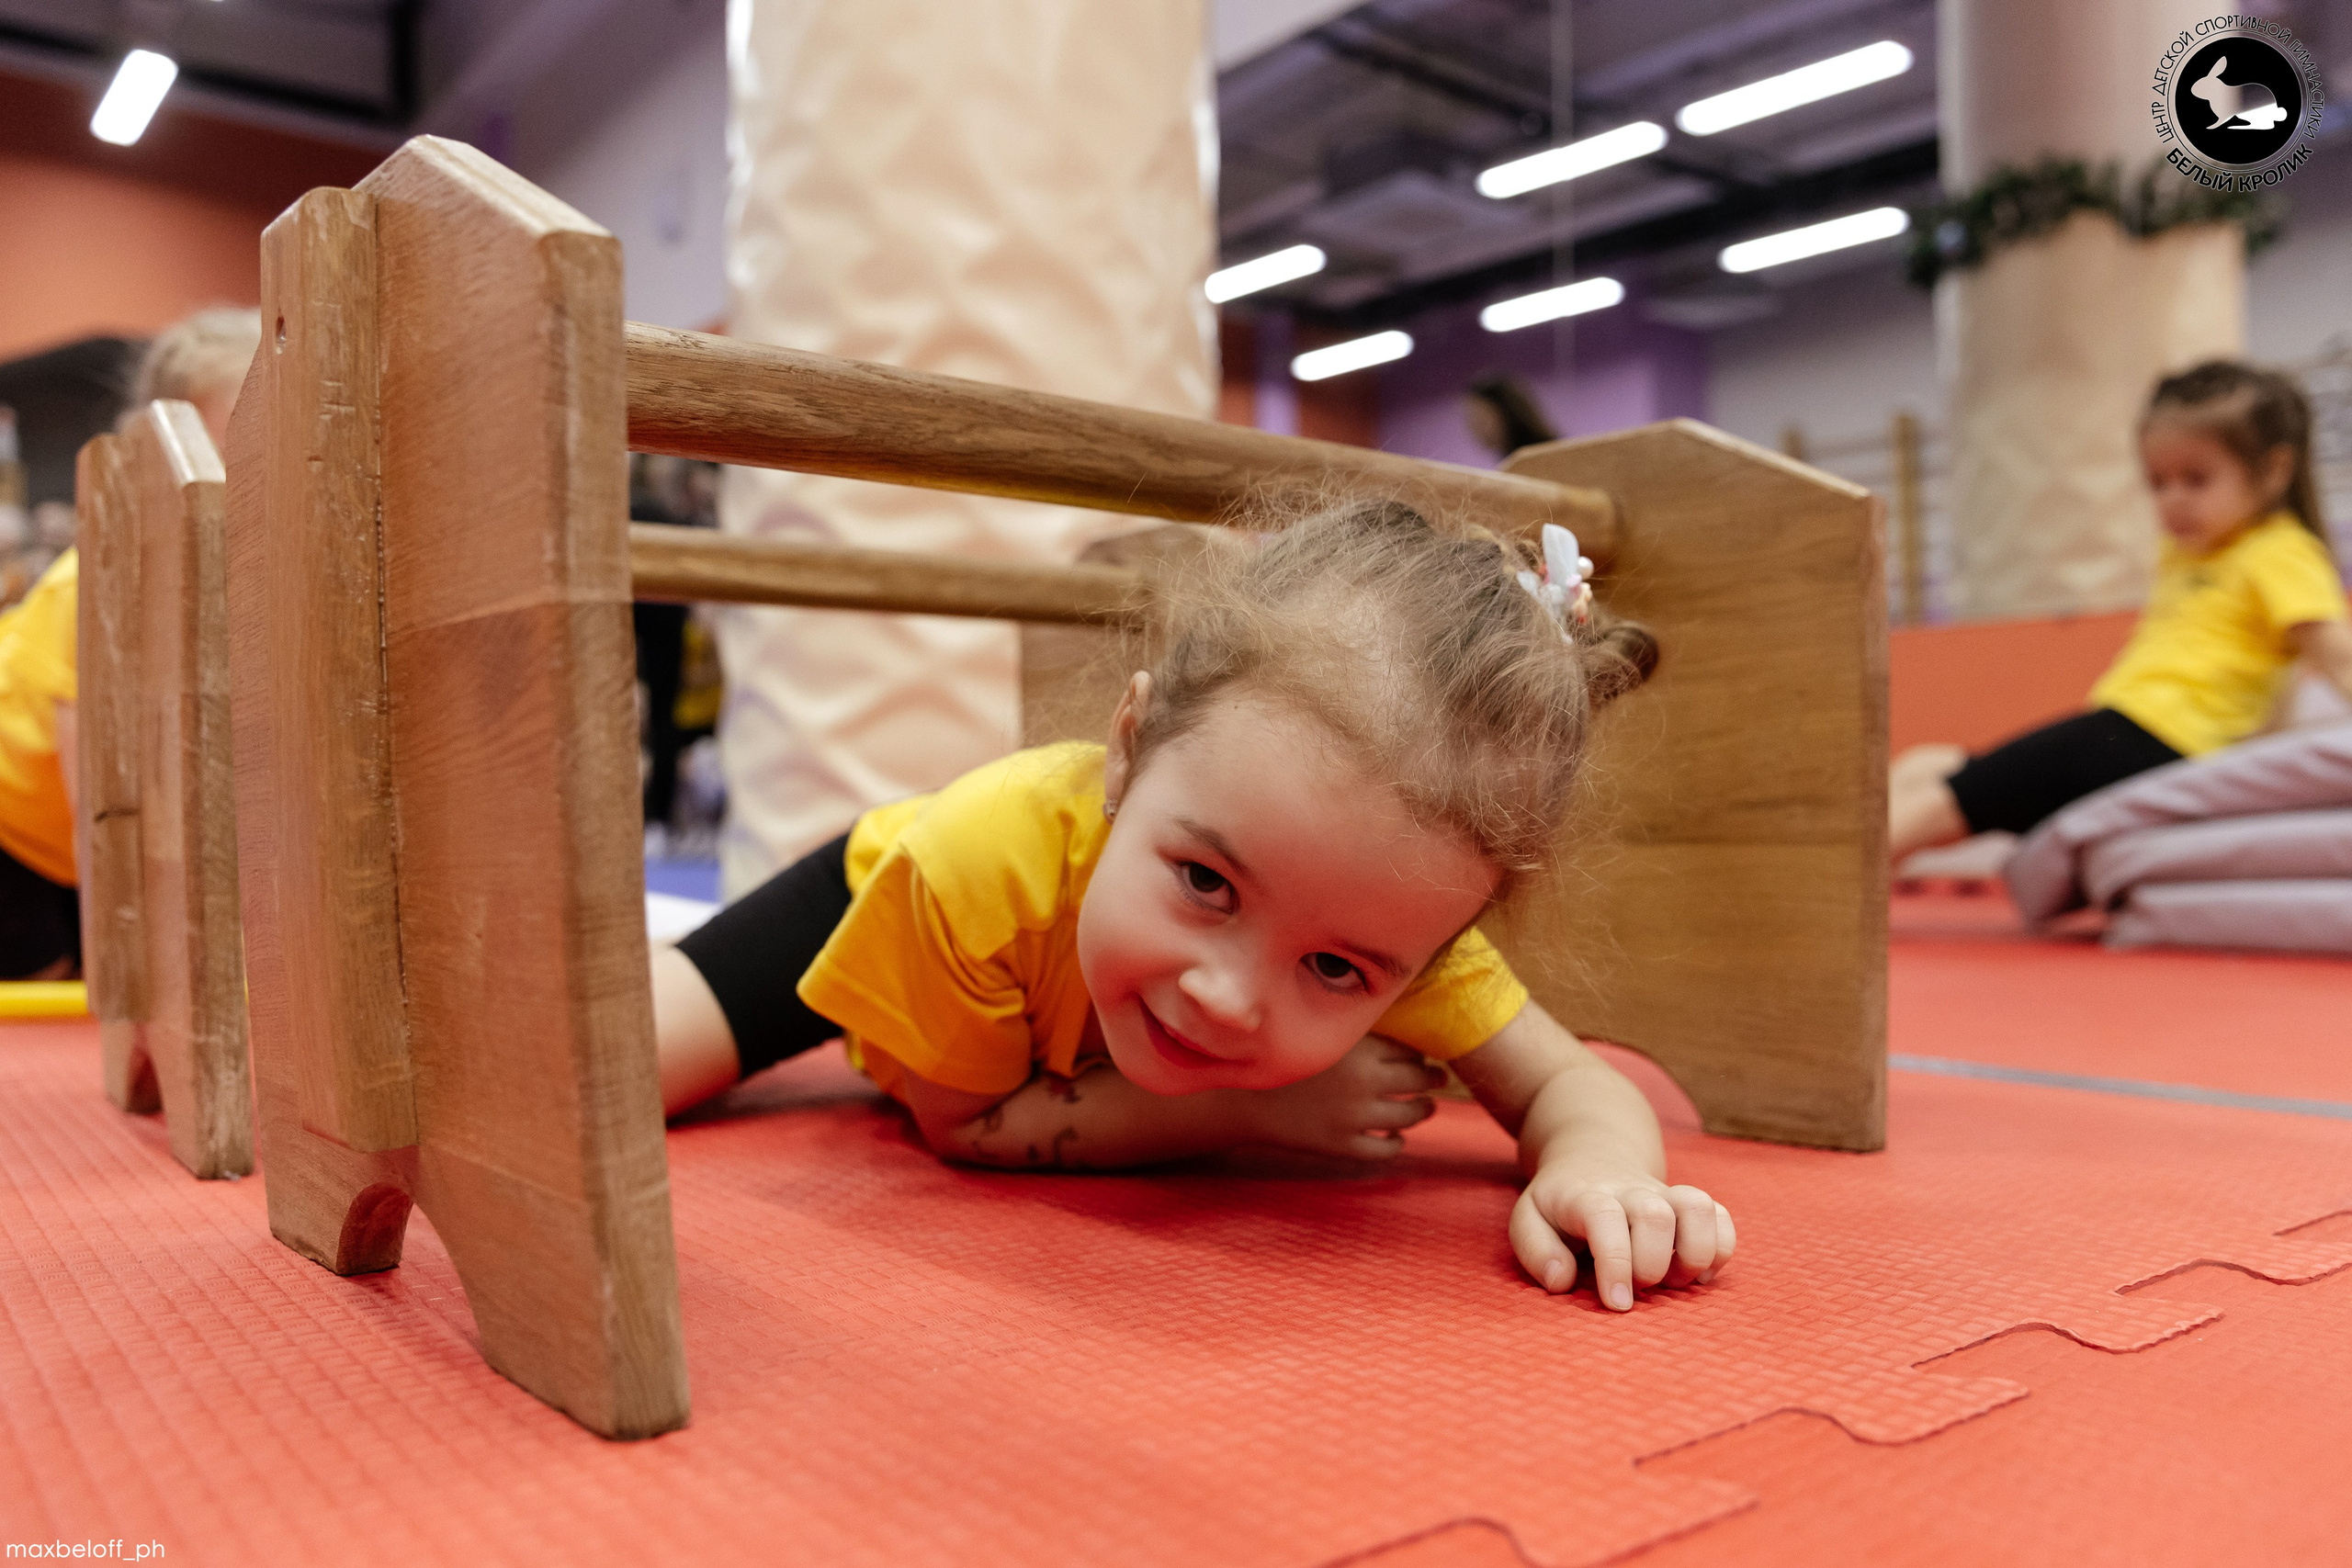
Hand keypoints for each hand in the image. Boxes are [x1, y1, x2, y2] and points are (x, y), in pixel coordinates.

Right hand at [1253, 1035, 1442, 1159]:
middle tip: (1438, 1078)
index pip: (1410, 1052)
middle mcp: (1363, 1082)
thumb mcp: (1320, 1034)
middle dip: (1433, 1079)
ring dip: (1423, 1111)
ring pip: (1409, 1116)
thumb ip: (1355, 1031)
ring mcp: (1354, 1117)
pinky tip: (1395, 1137)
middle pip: (1419, 1082)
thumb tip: (1396, 1033)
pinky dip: (1396, 1143)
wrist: (1241, 1096)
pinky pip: (1385, 1149)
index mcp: (1359, 1049)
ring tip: (1425, 1107)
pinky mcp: (1342, 1145)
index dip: (1421, 1054)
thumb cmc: (1281, 1058)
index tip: (1425, 1056)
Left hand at [1509, 1158, 1733, 1310]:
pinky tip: (1697, 1273)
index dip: (1616, 1262)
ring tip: (1673, 1280)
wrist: (1592, 1156)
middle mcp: (1631, 1191)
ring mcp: (1665, 1195)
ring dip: (1694, 1254)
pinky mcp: (1689, 1205)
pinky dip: (1720, 1250)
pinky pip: (1722, 1217)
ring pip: (1699, 1207)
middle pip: (1656, 1215)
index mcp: (1587, 1195)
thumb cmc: (1559, 1203)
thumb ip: (1535, 1251)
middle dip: (1651, 1265)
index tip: (1617, 1304)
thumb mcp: (1528, 1219)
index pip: (1605, 1218)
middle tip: (1637, 1287)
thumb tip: (1562, 1281)